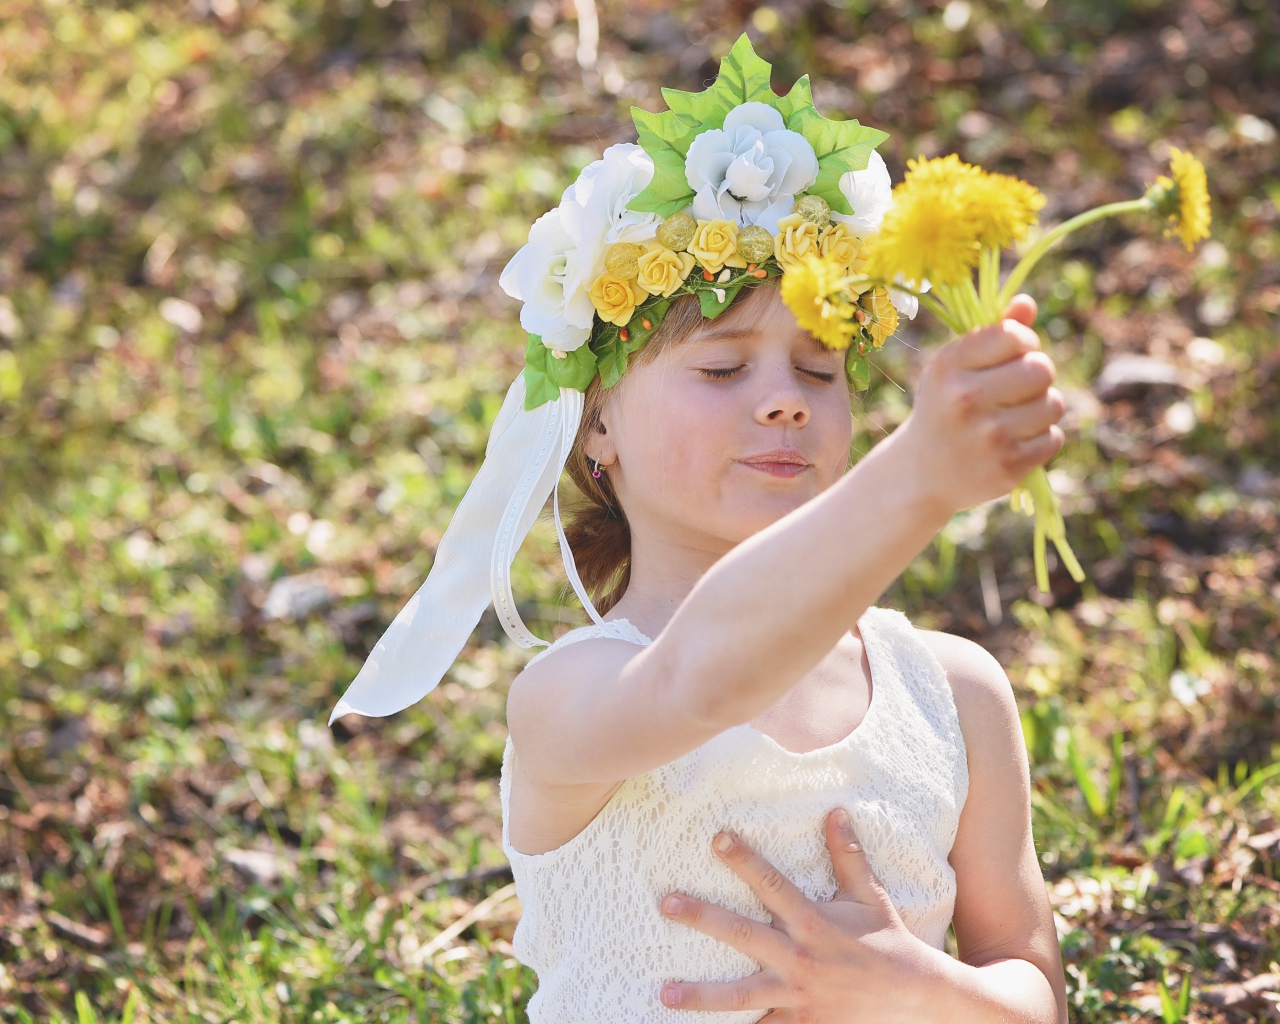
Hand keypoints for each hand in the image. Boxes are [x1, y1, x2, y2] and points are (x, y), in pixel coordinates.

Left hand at [657, 808, 937, 1020]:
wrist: (917, 999)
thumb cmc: (890, 943)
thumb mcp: (871, 897)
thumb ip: (849, 856)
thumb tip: (835, 811)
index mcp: (813, 921)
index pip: (771, 884)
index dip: (744, 859)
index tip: (716, 838)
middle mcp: (800, 957)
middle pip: (742, 935)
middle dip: (702, 918)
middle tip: (666, 903)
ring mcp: (797, 995)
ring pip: (741, 995)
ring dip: (701, 995)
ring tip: (664, 993)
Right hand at [895, 293, 1065, 515]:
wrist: (921, 474)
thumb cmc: (944, 410)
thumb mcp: (954, 370)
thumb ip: (992, 335)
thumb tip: (1027, 303)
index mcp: (949, 367)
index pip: (1014, 335)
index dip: (1023, 343)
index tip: (1012, 357)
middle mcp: (965, 398)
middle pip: (1041, 369)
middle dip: (1036, 377)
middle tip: (1017, 391)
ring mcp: (988, 435)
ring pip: (1052, 404)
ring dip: (1041, 409)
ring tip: (1015, 418)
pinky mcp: (1007, 467)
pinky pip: (1053, 438)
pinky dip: (1040, 440)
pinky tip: (1014, 443)